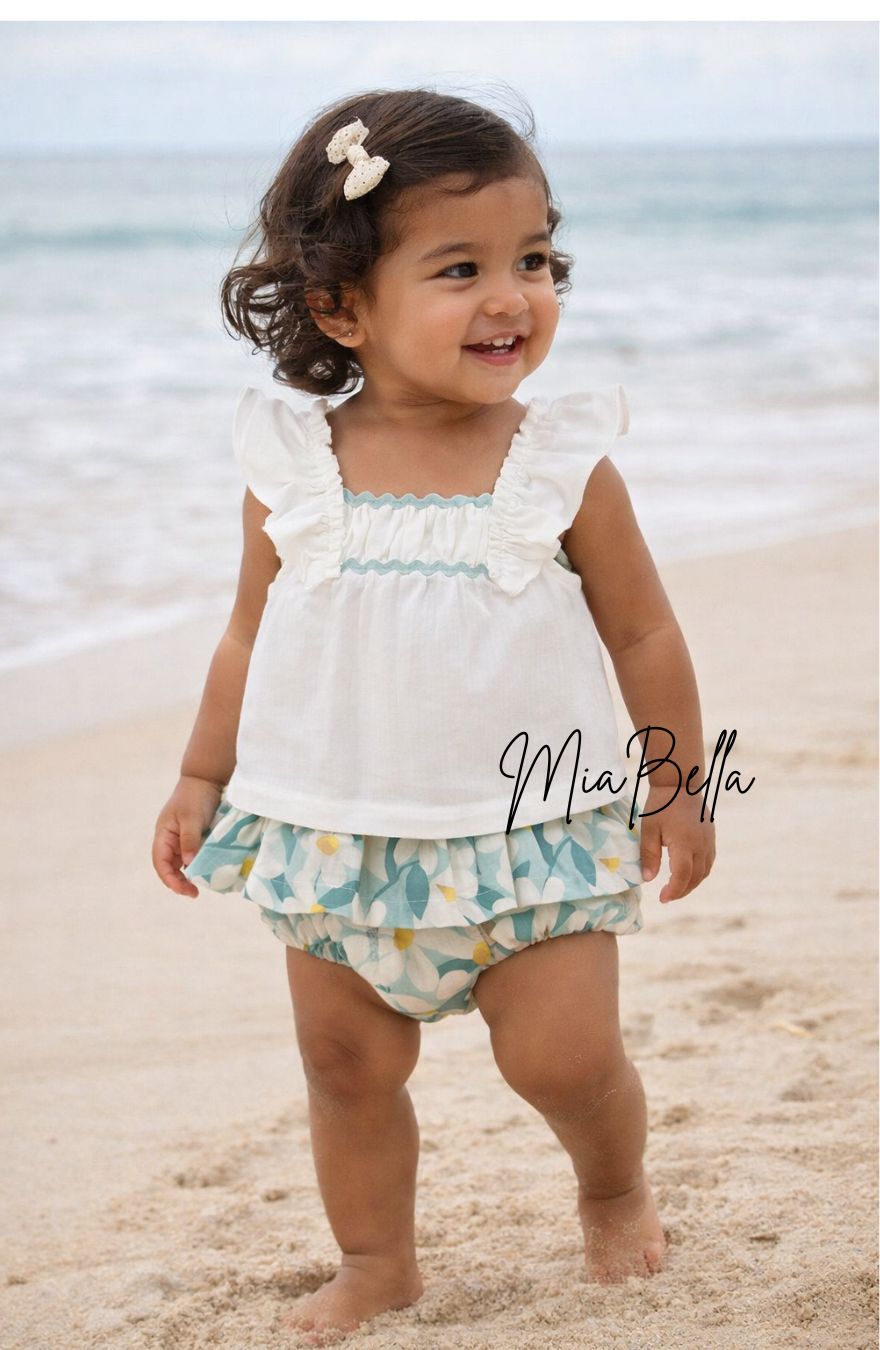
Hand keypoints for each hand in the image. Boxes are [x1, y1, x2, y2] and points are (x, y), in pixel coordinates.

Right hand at [152, 775, 222, 898]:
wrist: (206, 779)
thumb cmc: (195, 796)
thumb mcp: (191, 818)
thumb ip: (189, 841)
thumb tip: (189, 865)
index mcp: (163, 835)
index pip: (161, 864)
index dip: (170, 879)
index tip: (185, 889)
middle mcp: (169, 840)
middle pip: (169, 867)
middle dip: (179, 882)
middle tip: (194, 893)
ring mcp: (180, 839)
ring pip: (181, 864)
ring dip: (188, 876)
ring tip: (200, 886)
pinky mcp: (193, 837)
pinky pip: (192, 856)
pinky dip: (197, 866)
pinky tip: (206, 871)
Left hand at [638, 784, 715, 902]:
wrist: (680, 783)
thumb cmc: (661, 805)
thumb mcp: (649, 830)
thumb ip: (649, 855)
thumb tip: (648, 879)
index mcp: (685, 842)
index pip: (683, 875)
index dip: (674, 890)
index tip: (663, 898)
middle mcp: (701, 845)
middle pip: (695, 877)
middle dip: (682, 891)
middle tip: (666, 896)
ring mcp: (709, 841)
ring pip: (704, 872)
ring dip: (691, 883)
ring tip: (675, 888)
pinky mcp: (711, 838)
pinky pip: (708, 862)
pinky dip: (699, 873)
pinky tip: (687, 874)